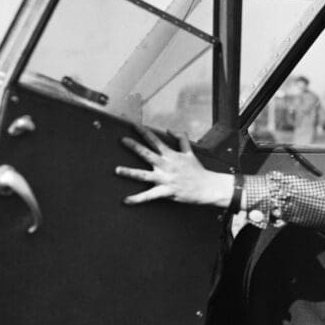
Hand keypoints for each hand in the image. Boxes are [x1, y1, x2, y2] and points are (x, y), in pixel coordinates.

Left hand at [115, 128, 233, 206]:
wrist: (207, 187)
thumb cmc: (198, 171)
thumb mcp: (189, 152)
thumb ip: (181, 139)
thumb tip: (169, 129)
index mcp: (170, 155)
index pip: (155, 140)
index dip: (143, 131)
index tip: (133, 124)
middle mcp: (166, 165)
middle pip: (147, 153)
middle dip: (134, 146)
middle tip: (122, 140)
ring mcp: (165, 178)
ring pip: (144, 175)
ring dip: (130, 172)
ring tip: (117, 170)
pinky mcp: (166, 191)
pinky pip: (149, 196)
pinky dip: (137, 199)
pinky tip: (126, 200)